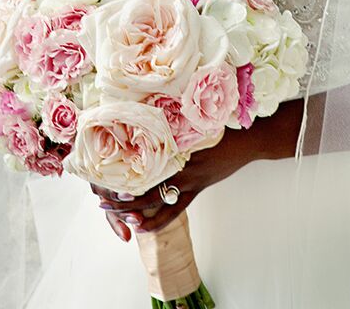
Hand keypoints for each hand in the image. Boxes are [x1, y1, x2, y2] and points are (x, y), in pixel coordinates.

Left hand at [91, 124, 260, 239]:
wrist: (246, 142)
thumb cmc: (219, 129)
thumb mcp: (194, 125)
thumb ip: (172, 129)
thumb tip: (147, 122)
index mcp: (176, 148)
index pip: (144, 164)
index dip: (124, 174)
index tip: (105, 180)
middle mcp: (180, 167)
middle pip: (145, 187)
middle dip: (123, 198)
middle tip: (103, 203)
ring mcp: (189, 181)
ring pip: (158, 202)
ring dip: (137, 212)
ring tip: (121, 219)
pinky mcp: (197, 190)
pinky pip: (175, 210)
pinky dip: (159, 220)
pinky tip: (145, 227)